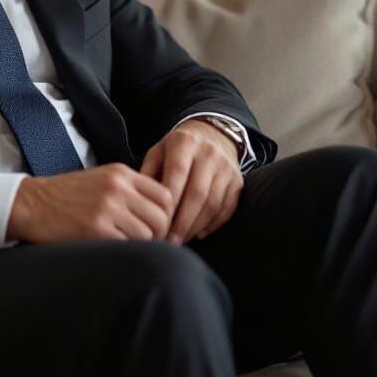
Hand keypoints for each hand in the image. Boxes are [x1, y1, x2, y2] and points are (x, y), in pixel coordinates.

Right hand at [5, 163, 174, 244]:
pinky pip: (127, 246)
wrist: (30, 203)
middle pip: (161, 217)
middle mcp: (118, 187)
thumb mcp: (100, 181)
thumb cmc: (65, 197)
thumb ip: (128, 192)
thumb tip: (159, 217)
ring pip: (147, 235)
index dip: (166, 216)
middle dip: (158, 235)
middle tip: (146, 245)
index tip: (156, 229)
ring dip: (140, 247)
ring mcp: (107, 207)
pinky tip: (111, 252)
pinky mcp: (95, 228)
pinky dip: (124, 253)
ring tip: (124, 248)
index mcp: (121, 174)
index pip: (165, 195)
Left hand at [138, 120, 242, 244]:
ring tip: (180, 240)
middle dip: (182, 222)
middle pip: (197, 193)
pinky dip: (212, 225)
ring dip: (195, 226)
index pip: (178, 174)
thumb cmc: (175, 150)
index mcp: (184, 142)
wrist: (211, 136)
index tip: (157, 224)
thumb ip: (147, 175)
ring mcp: (226, 167)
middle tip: (169, 241)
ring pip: (213, 204)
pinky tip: (197, 234)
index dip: (168, 202)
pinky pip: (226, 208)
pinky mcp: (238, 182)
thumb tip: (139, 204)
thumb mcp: (157, 153)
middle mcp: (209, 153)